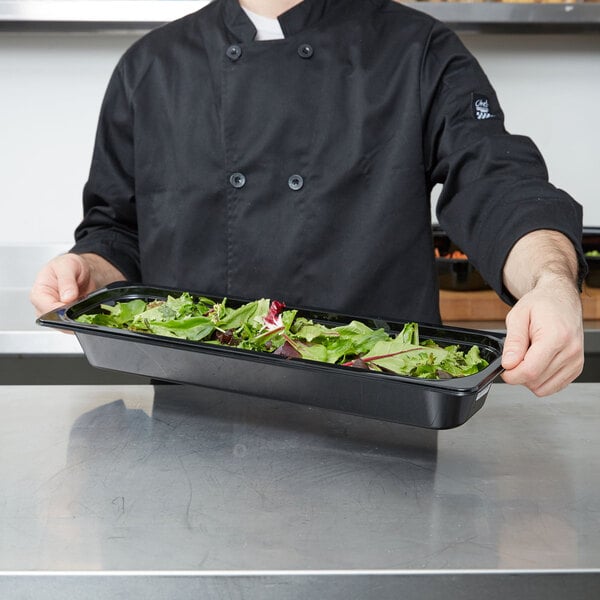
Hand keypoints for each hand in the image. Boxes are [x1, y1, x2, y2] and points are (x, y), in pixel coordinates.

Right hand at [30, 253, 124, 316]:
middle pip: (56, 321)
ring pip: (66, 326)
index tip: (74, 306)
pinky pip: (75, 324)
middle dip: (71, 316)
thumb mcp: (67, 265)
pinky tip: (88, 310)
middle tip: (84, 306)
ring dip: (79, 318)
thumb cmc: (68, 266)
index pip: (47, 308)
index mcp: (39, 293)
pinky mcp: (67, 317)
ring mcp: (56, 313)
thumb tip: (67, 297)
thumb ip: (66, 281)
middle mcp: (45, 306)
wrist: (79, 270)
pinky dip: (83, 319)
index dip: (62, 310)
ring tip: (86, 304)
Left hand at [501, 275, 583, 395]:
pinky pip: (553, 386)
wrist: (561, 299)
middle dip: (518, 374)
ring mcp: (575, 361)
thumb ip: (513, 342)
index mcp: (555, 337)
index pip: (530, 371)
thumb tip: (508, 363)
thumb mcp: (518, 316)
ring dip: (530, 378)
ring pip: (544, 388)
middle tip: (516, 356)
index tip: (504, 368)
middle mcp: (570, 351)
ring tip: (528, 356)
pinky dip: (540, 380)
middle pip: (535, 381)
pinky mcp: (576, 368)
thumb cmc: (541, 304)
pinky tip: (537, 362)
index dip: (511, 375)